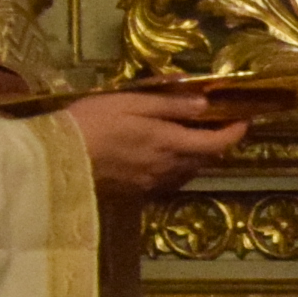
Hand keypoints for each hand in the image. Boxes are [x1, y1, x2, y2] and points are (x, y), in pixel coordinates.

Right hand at [63, 91, 249, 197]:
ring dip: (193, 157)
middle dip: (214, 143)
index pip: (218, 144)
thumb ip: (169, 104)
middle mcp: (168, 168)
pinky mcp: (134, 193)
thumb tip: (205, 104)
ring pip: (186, 172)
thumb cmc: (91, 122)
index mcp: (170, 144)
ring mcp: (151, 184)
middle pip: (205, 160)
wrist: (54, 160)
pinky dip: (173, 169)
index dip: (235, 133)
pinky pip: (166, 182)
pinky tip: (159, 158)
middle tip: (212, 125)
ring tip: (185, 139)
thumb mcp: (131, 103)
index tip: (243, 120)